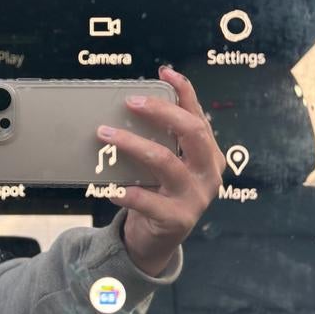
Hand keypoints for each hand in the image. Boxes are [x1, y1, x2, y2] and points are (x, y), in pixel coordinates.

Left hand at [97, 65, 225, 276]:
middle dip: (160, 111)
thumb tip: (132, 102)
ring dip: (130, 144)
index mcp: (209, 154)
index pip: (199, 116)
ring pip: (164, 161)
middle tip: (129, 102)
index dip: (185, 91)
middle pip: (190, 131)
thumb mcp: (167, 163)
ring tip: (105, 134)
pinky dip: (124, 191)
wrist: (158, 241)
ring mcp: (195, 197)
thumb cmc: (159, 193)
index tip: (165, 71)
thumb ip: (161, 139)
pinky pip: (146, 200)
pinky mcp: (177, 219)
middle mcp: (208, 173)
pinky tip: (108, 188)